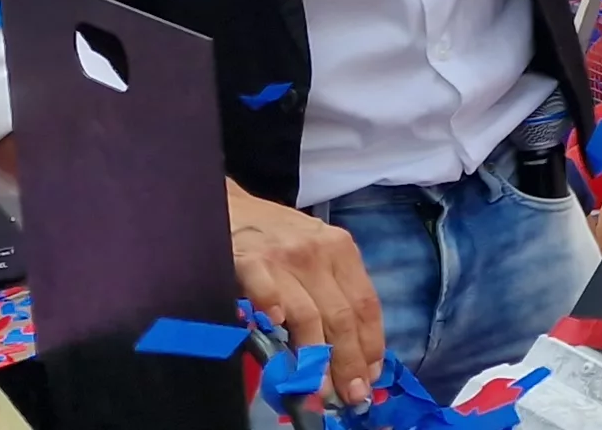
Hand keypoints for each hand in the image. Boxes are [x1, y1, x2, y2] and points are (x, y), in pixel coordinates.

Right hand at [227, 181, 380, 405]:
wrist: (230, 204)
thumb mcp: (316, 253)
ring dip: (316, 358)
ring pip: (308, 314)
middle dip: (348, 362)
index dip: (370, 345)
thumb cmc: (277, 235)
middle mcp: (318, 252)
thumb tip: (354, 350)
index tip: (370, 378)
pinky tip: (276, 329)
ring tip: (319, 391)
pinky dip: (272, 307)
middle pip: (342, 316)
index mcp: (342, 250)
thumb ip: (334, 291)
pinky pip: (265, 289)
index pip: (366, 304)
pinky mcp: (248, 260)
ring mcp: (283, 256)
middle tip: (349, 397)